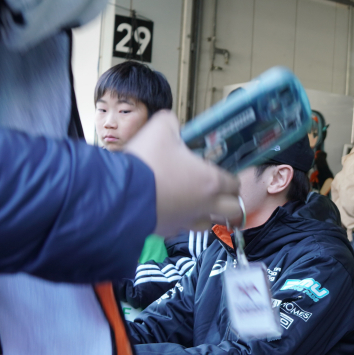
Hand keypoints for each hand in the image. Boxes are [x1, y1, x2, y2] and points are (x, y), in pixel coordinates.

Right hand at [125, 111, 239, 234]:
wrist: (119, 193)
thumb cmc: (146, 162)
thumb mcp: (160, 128)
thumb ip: (172, 123)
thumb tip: (172, 124)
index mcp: (210, 181)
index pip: (235, 184)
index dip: (231, 179)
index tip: (224, 174)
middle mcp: (204, 205)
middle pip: (234, 210)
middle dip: (229, 201)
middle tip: (218, 193)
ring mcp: (187, 221)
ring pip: (209, 224)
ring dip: (207, 214)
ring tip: (196, 202)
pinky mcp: (168, 231)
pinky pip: (182, 228)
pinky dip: (181, 221)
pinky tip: (172, 209)